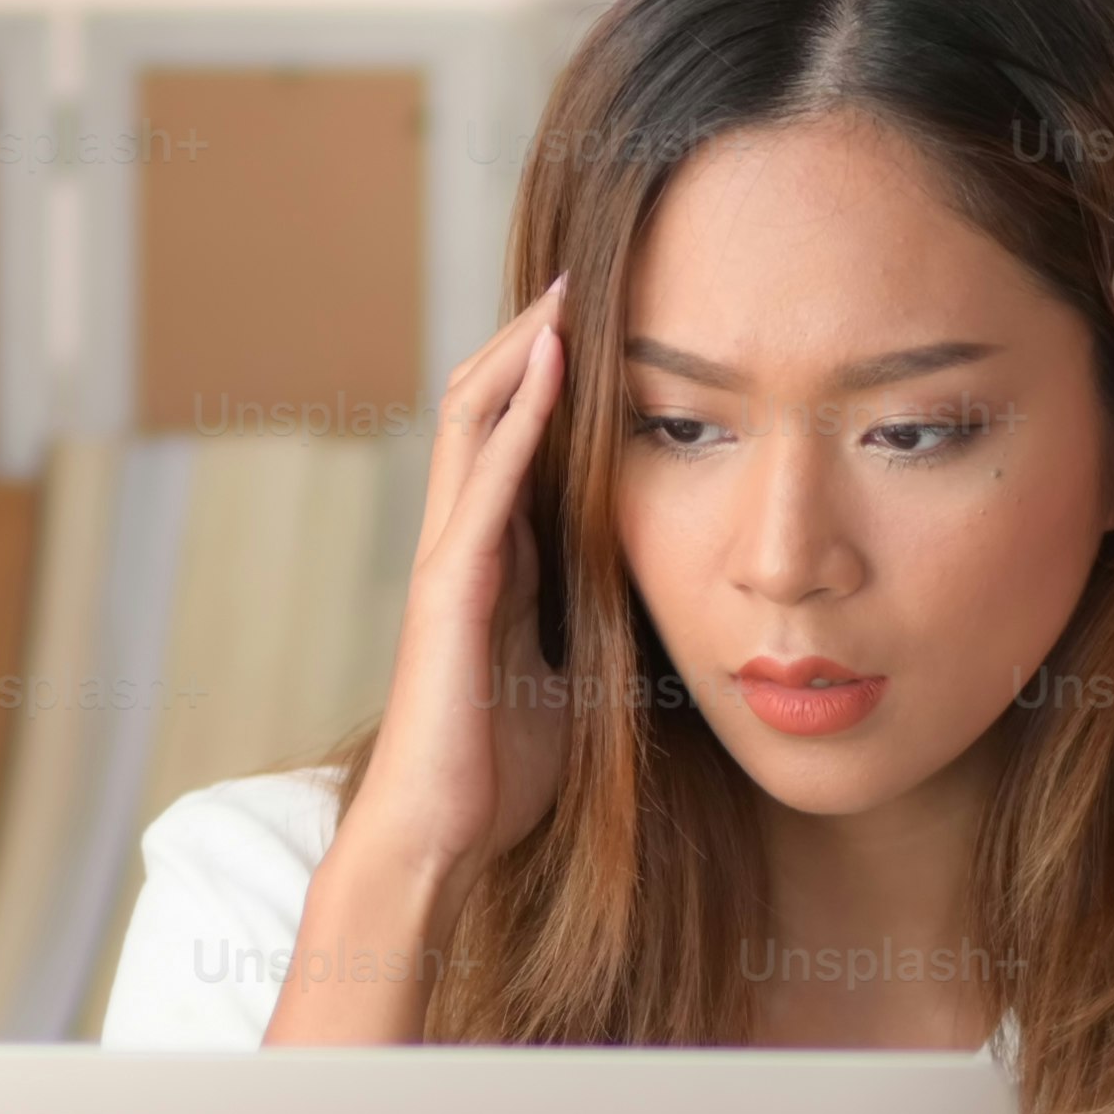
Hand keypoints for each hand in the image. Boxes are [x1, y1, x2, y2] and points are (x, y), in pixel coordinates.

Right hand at [335, 275, 581, 878]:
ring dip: (519, 352)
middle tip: (581, 276)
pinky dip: (519, 416)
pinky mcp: (449, 588)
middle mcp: (465, 543)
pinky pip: (485, 481)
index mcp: (497, 560)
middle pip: (482, 407)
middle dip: (529, 339)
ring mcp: (449, 559)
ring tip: (564, 294)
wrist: (443, 837)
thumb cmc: (505, 770)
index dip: (549, 379)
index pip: (515, 441)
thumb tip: (670, 595)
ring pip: (471, 421)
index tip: (605, 321)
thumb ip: (601, 620)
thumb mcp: (577, 675)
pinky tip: (554, 367)